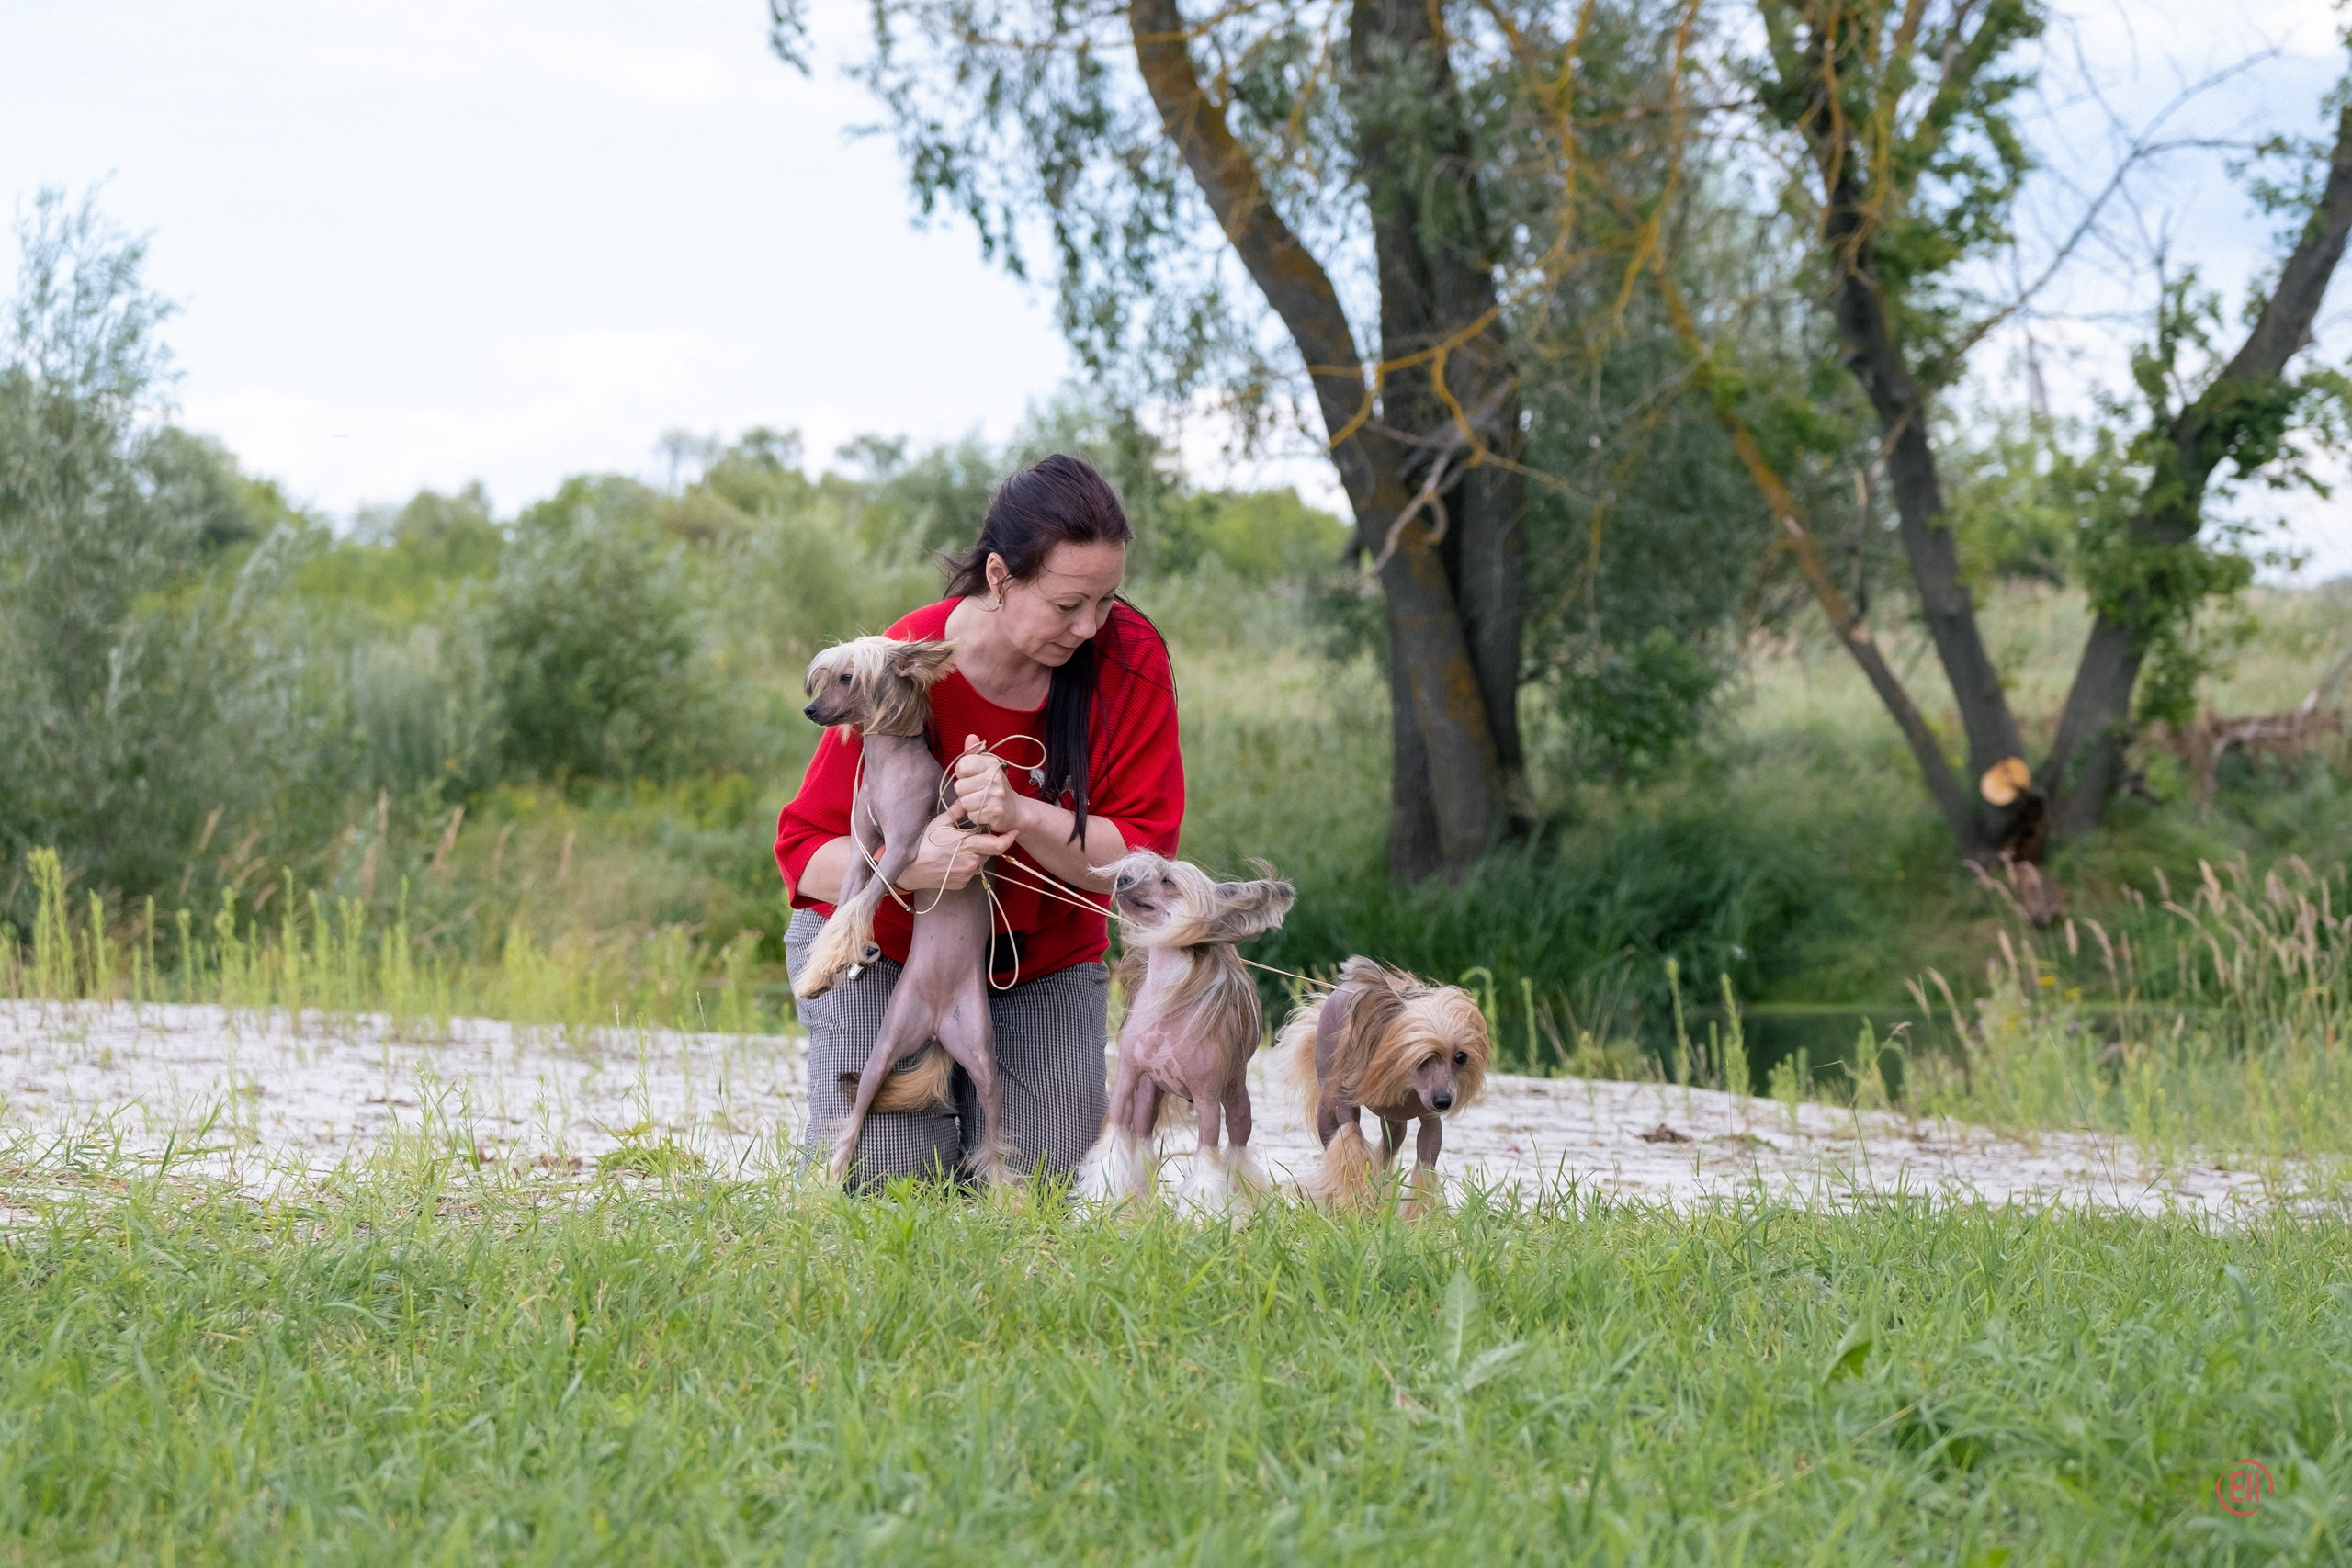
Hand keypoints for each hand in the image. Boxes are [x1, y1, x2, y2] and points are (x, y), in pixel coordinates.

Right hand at [892, 808, 1013, 894]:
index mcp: (967, 845)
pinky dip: (967, 865)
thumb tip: (967, 799)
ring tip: (957, 849)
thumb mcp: (939, 824)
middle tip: (973, 837)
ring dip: (975, 854)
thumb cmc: (923, 844)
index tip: (1014, 832)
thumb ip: (957, 812)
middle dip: (986, 843)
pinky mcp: (962, 883)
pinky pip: (971, 872)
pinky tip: (952, 860)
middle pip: (989, 851)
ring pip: (980, 861)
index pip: (997, 844)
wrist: (909, 869)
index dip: (1008, 839)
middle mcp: (970, 862)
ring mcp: (967, 874)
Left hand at [949, 734, 1029, 835]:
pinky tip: (985, 811)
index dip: (962, 773)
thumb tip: (970, 736)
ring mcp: (996, 796)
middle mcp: (995, 778)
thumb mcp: (987, 767)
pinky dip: (975, 815)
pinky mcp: (995, 813)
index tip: (970, 776)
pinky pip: (971, 814)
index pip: (962, 766)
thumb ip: (974, 753)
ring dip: (969, 805)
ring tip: (981, 802)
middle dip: (965, 792)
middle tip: (977, 792)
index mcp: (992, 764)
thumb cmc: (996, 786)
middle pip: (959, 786)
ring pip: (964, 802)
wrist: (1015, 810)